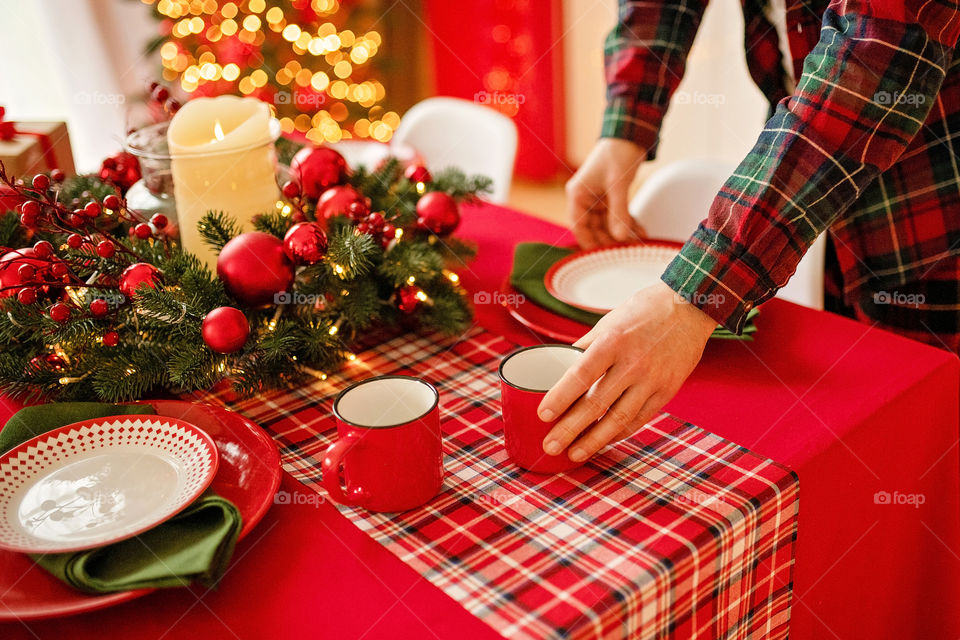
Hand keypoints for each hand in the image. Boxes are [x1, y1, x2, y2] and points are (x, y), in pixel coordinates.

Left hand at [538, 281, 717, 461]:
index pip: (580, 375)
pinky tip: (602, 441)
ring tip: (574, 454)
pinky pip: (639, 419)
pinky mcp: (667, 391)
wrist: (690, 307)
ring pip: (618, 419)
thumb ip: (585, 347)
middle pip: (596, 403)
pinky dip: (619, 433)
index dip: (560, 398)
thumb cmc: (644, 312)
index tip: (543, 415)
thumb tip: (560, 368)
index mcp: (613, 341)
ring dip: (594, 440)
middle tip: (550, 446)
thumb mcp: (608, 321)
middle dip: (570, 429)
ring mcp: (652, 380)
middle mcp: (633, 363)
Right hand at [567, 137, 646, 247]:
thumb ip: (618, 212)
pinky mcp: (610, 195)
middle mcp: (585, 198)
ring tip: (637, 241)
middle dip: (610, 239)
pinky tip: (640, 230)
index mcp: (578, 194)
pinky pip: (616, 214)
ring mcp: (597, 197)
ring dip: (621, 232)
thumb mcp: (618, 185)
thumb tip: (620, 237)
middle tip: (625, 250)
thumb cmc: (617, 153)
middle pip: (594, 227)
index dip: (589, 242)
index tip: (602, 256)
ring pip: (607, 223)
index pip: (579, 226)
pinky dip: (627, 222)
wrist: (629, 134)